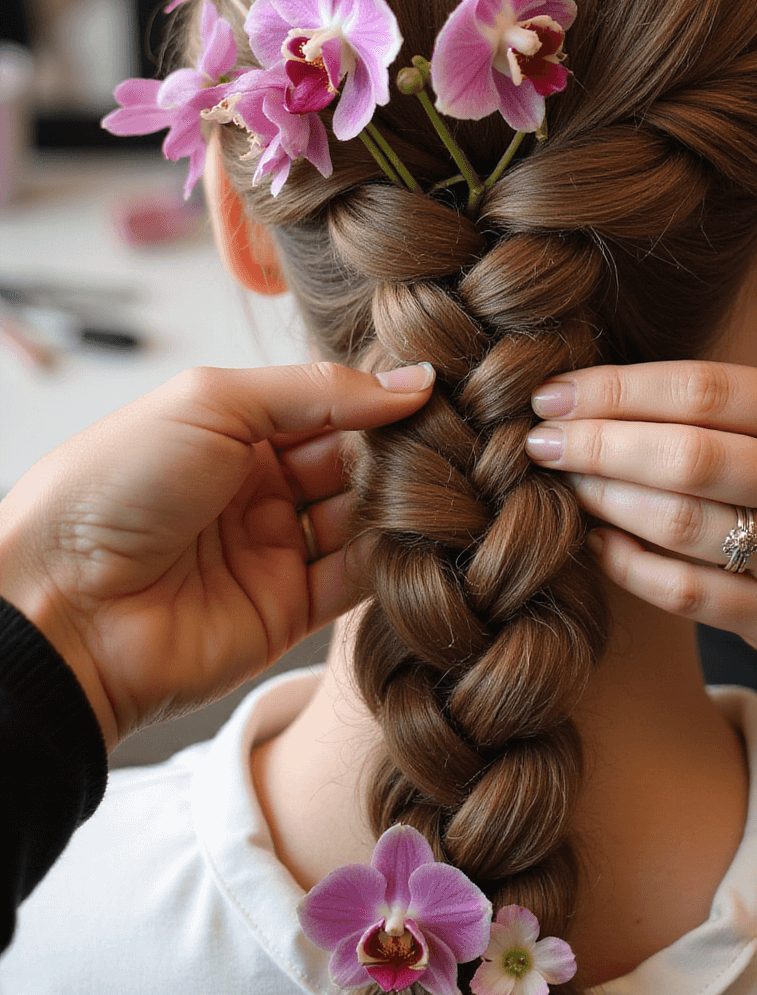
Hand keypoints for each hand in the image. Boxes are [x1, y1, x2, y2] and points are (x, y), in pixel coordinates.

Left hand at [0, 359, 433, 748]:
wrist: (64, 603)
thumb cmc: (114, 486)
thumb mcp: (214, 403)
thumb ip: (319, 390)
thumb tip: (412, 380)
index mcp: (231, 429)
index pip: (327, 404)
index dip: (377, 394)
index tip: (439, 384)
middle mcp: (256, 487)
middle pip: (353, 459)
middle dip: (399, 446)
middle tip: (455, 433)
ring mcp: (272, 550)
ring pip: (364, 518)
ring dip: (404, 501)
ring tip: (452, 479)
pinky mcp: (286, 613)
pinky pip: (356, 582)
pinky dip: (394, 559)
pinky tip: (428, 532)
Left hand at [525, 360, 756, 665]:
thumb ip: (719, 403)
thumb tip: (587, 391)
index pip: (704, 389)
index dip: (615, 390)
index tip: (552, 395)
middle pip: (689, 457)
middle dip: (598, 445)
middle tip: (541, 441)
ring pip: (682, 525)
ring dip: (606, 500)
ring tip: (566, 483)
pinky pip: (686, 593)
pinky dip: (627, 563)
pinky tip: (597, 539)